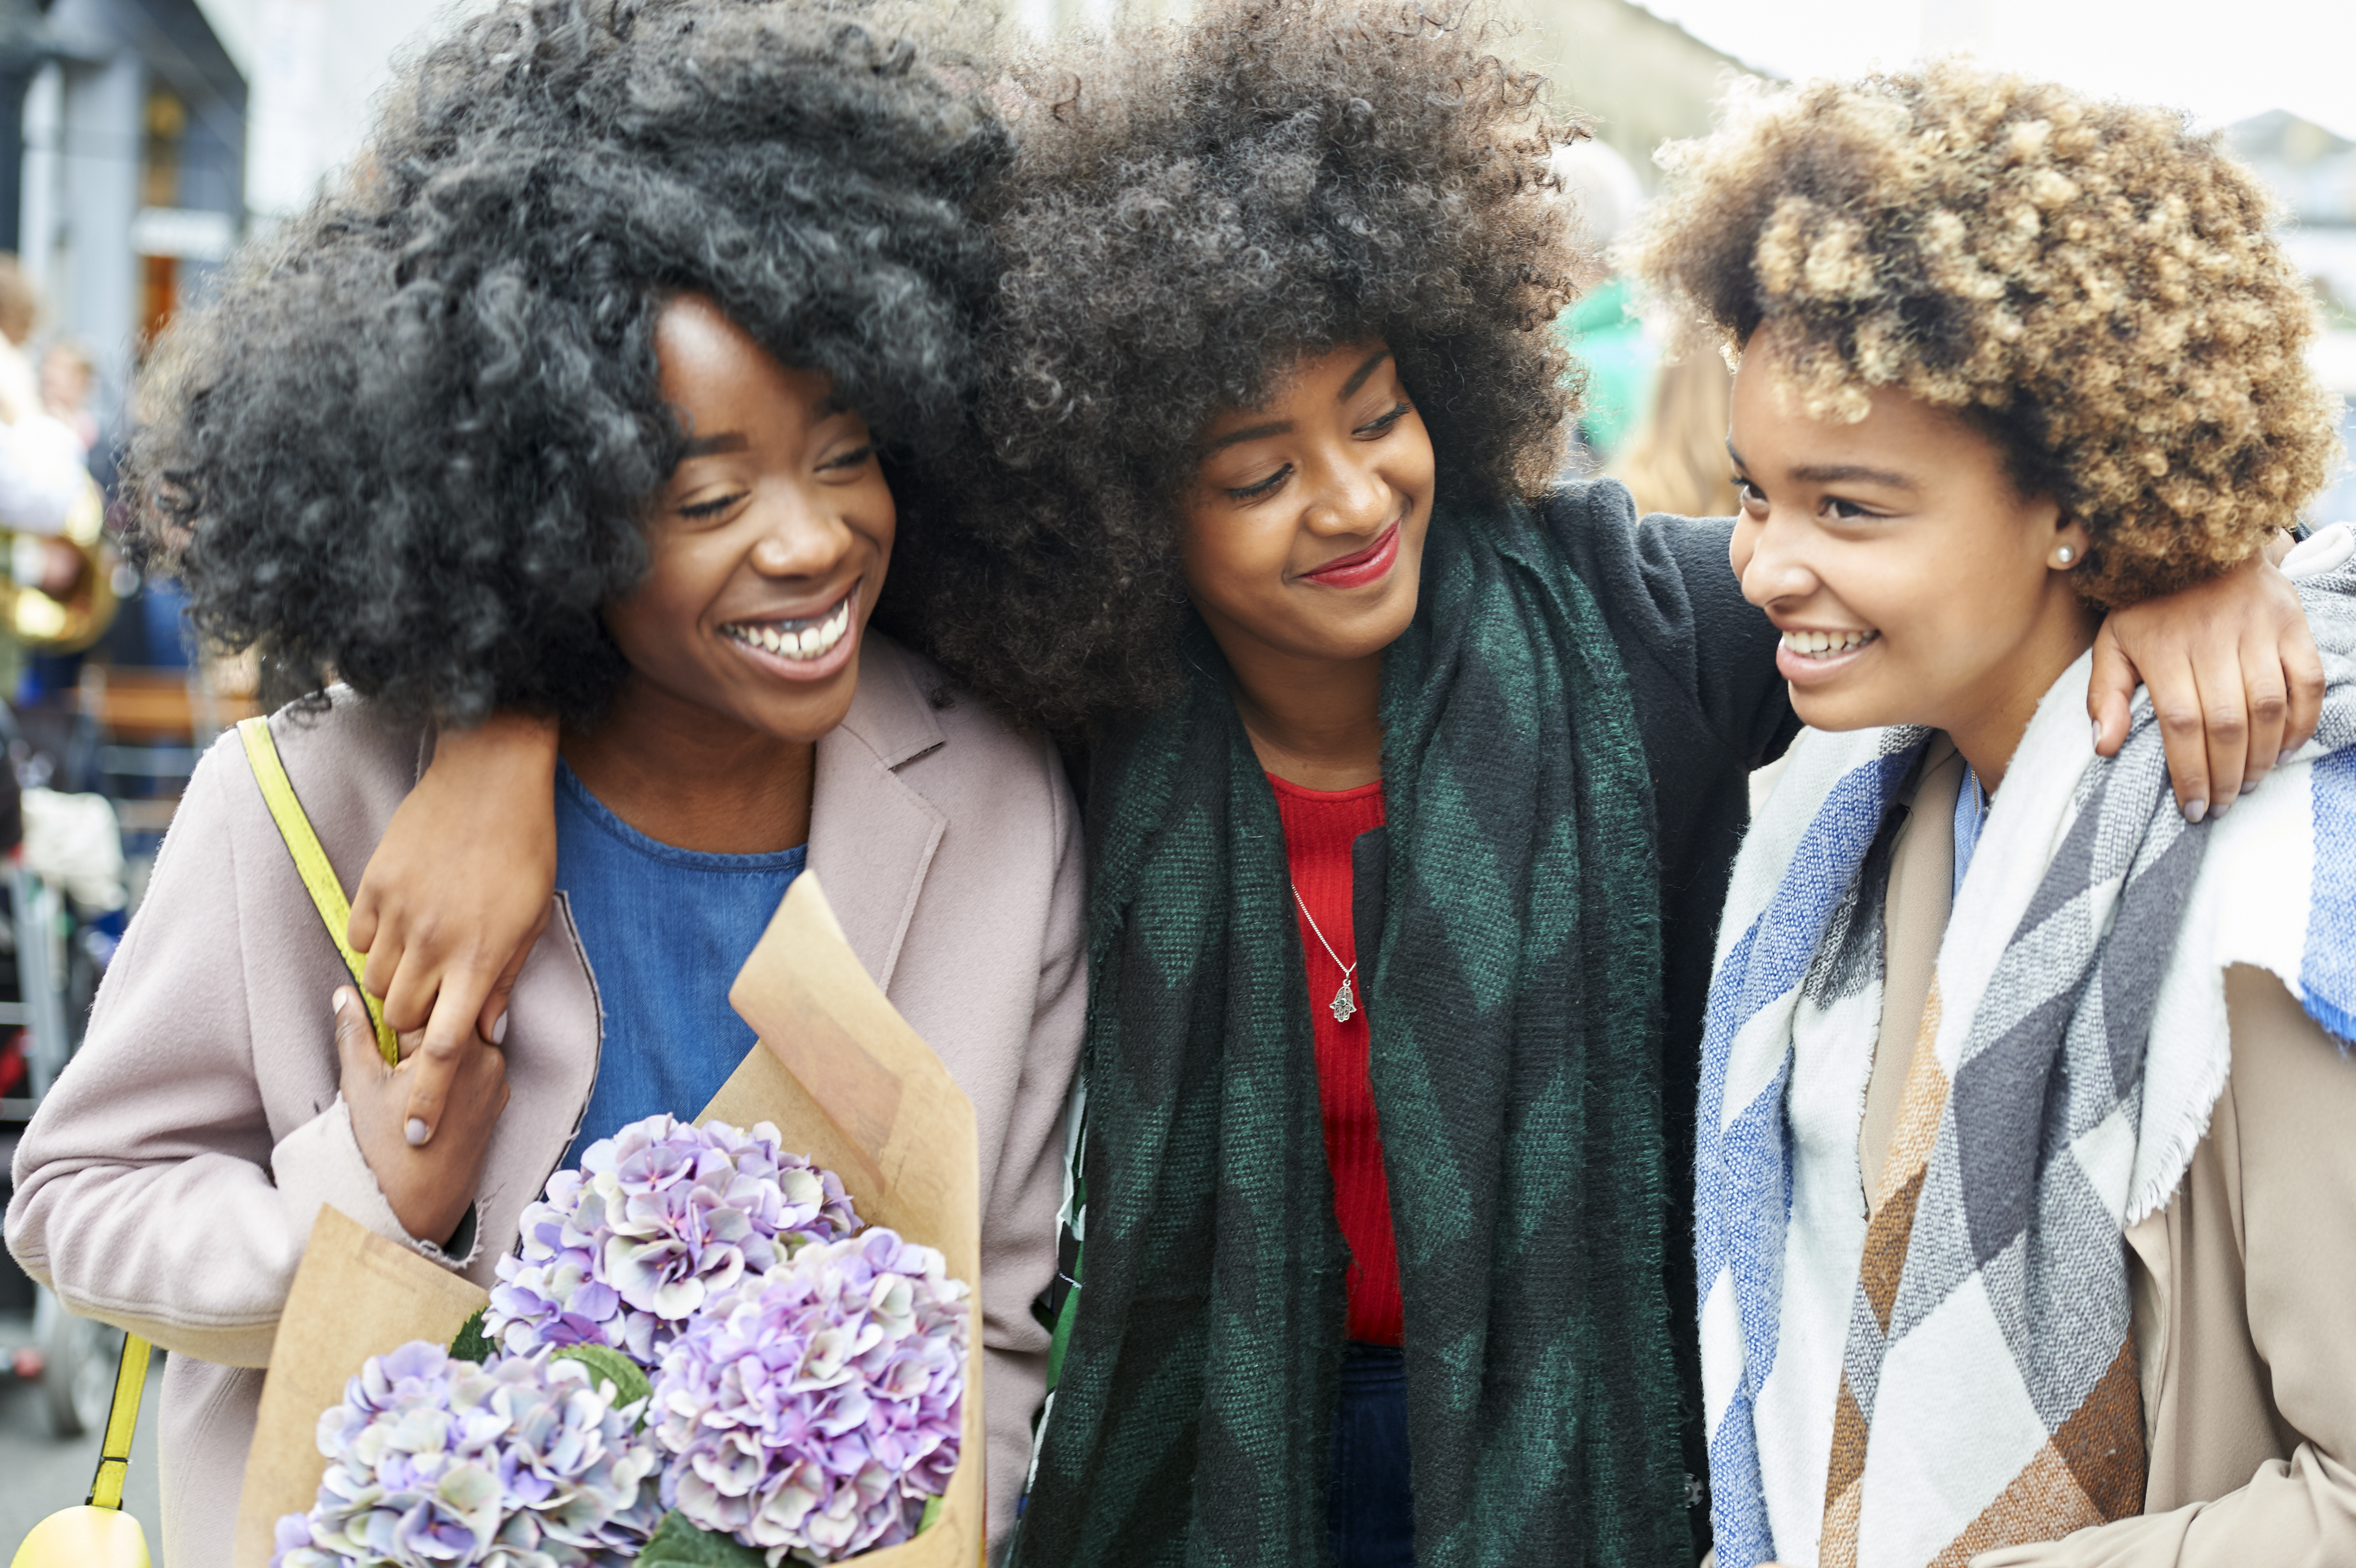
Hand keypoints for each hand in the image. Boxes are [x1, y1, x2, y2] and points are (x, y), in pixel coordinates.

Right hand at [335, 986, 507, 1245]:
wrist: (417, 1209)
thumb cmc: (385, 1150)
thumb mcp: (361, 1084)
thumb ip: (354, 1030)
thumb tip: (346, 991)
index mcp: (454, 1045)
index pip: (422, 1000)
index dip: (395, 1004)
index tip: (380, 1012)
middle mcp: (486, 1056)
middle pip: (446, 1020)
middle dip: (416, 1029)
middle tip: (391, 1057)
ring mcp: (497, 1079)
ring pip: (458, 1045)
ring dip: (433, 1051)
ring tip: (404, 1083)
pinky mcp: (497, 1100)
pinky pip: (471, 1069)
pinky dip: (448, 1072)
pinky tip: (423, 1097)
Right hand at [349, 710, 558, 1145]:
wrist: (490, 778)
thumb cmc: (524, 849)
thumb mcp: (530, 920)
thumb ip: (503, 979)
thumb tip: (486, 1032)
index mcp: (483, 959)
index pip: (446, 1049)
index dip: (429, 1097)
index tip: (417, 1134)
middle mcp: (438, 943)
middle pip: (404, 1018)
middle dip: (414, 1026)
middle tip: (433, 1006)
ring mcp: (402, 914)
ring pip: (377, 982)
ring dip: (395, 985)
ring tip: (422, 960)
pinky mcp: (374, 886)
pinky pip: (359, 939)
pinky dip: (375, 944)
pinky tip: (401, 925)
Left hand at [2088, 548, 2322, 820]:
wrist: (2197, 539)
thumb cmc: (2148, 602)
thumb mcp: (2112, 640)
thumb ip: (2104, 694)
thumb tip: (2103, 747)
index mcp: (2164, 647)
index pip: (2182, 724)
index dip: (2190, 772)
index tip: (2191, 808)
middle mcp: (2214, 638)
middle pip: (2227, 723)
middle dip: (2226, 775)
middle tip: (2222, 805)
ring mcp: (2258, 628)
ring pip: (2268, 707)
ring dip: (2262, 756)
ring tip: (2248, 783)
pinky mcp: (2292, 621)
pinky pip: (2307, 680)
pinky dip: (2301, 721)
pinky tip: (2285, 750)